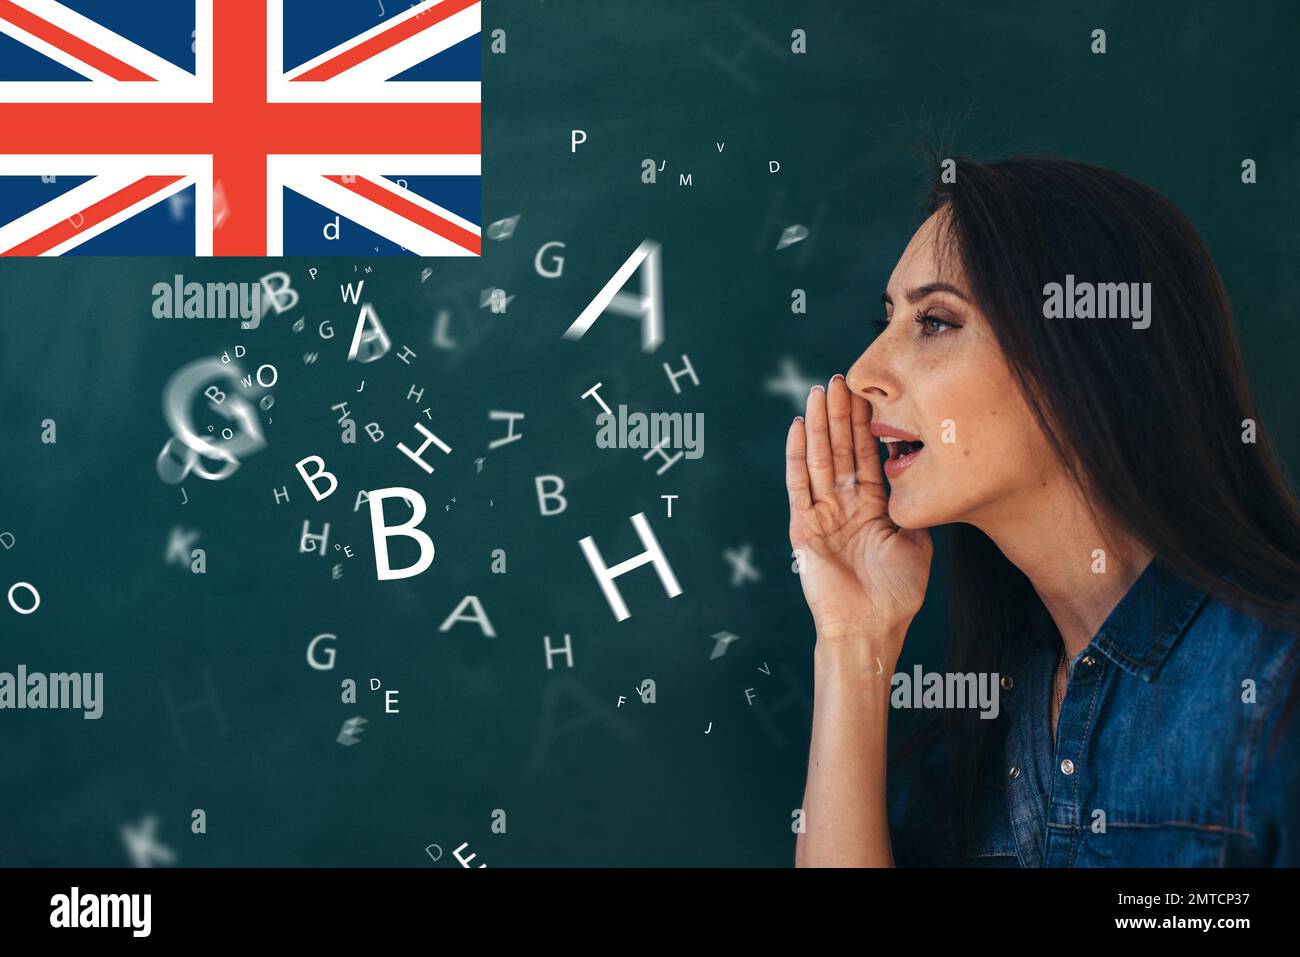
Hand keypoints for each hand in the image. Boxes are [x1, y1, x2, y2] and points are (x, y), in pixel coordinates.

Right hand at [786, 376, 932, 654]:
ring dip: (820, 425)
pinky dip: (798, 455)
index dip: (866, 425)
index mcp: (871, 507)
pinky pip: (799, 484)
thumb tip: (920, 480)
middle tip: (839, 379)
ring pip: (820, 459)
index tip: (866, 392)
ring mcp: (822, 514)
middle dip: (841, 414)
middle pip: (841, 450)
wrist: (871, 627)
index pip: (866, 455)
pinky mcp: (804, 526)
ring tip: (819, 391)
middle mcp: (844, 505)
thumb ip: (911, 508)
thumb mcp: (916, 542)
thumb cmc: (896, 594)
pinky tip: (799, 427)